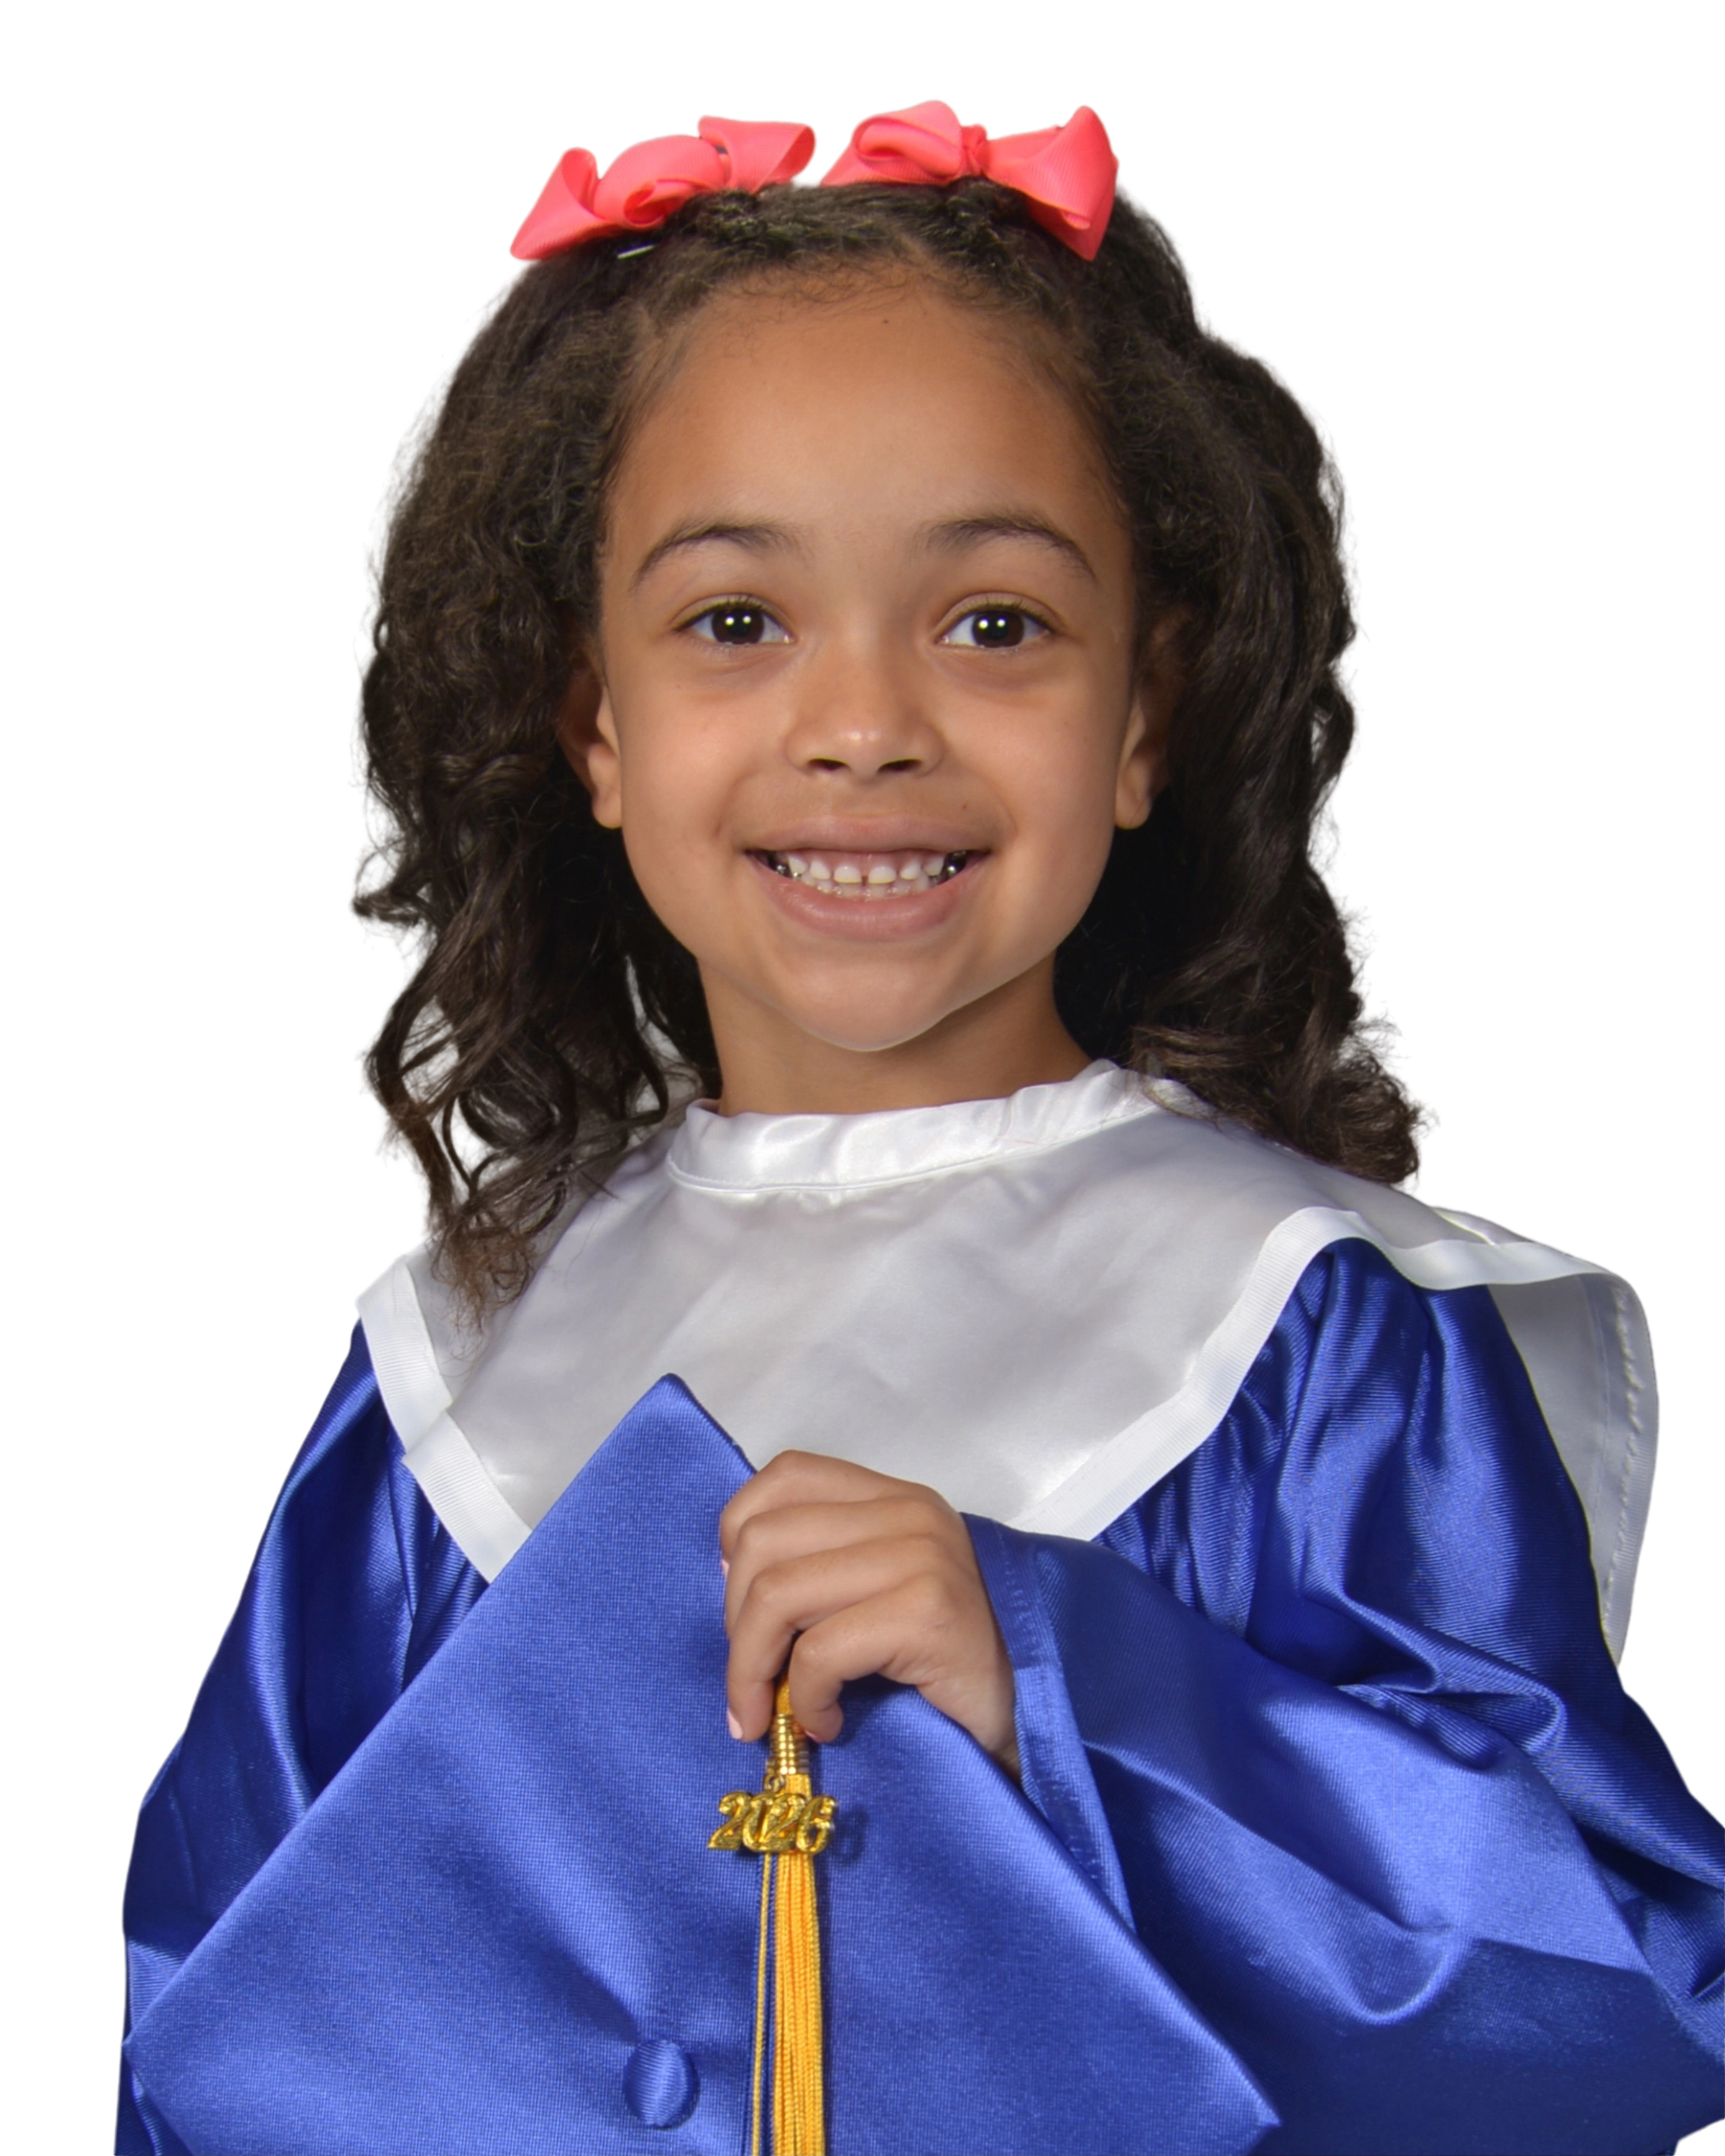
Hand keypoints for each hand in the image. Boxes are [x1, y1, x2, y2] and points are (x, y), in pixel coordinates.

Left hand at [719, 1451, 1018, 1776]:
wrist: (1031, 1718)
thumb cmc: (944, 1666)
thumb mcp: (879, 1592)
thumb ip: (822, 1565)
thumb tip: (728, 1573)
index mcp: (893, 1497)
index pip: (785, 1475)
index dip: (738, 1537)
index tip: (743, 1609)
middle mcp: (909, 1512)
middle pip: (763, 1541)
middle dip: (736, 1625)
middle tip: (752, 1684)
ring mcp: (922, 1558)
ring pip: (778, 1595)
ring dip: (752, 1670)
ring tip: (769, 1714)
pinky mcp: (929, 1613)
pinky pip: (820, 1652)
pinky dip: (805, 1700)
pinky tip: (826, 1724)